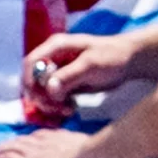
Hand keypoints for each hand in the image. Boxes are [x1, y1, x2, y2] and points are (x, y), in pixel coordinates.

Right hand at [22, 29, 141, 117]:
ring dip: (49, 104)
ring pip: (41, 92)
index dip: (29, 81)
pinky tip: (70, 109)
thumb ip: (69, 76)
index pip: (31, 63)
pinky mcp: (64, 83)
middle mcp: (53, 58)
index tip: (39, 98)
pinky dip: (57, 106)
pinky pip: (52, 98)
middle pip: (33, 80)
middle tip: (58, 108)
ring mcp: (58, 71)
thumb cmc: (112, 56)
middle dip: (41, 97)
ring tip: (68, 110)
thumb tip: (49, 88)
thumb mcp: (91, 65)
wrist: (128, 61)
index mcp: (56, 46)